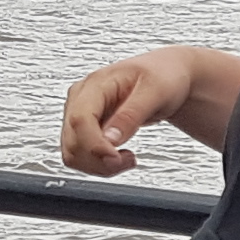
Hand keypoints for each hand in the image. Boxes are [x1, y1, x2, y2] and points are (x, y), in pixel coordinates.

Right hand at [61, 48, 201, 175]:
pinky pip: (81, 155)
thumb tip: (110, 140)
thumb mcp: (155, 92)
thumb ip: (131, 116)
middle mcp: (81, 98)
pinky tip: (119, 156)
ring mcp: (80, 113)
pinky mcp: (85, 128)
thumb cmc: (163, 76)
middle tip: (130, 160)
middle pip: (73, 141)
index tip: (116, 158)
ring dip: (99, 165)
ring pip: (73, 153)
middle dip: (100, 160)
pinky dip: (99, 164)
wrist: (166, 74)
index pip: (80, 119)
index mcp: (95, 84)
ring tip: (128, 158)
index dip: (94, 145)